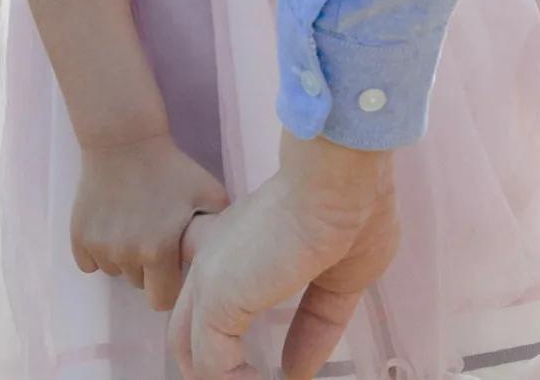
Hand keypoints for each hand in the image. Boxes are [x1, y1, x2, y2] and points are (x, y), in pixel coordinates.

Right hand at [71, 130, 229, 310]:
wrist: (124, 140)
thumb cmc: (170, 167)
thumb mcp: (208, 191)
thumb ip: (217, 227)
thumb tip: (226, 253)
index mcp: (158, 251)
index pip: (161, 300)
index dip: (168, 284)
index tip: (171, 265)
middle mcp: (126, 256)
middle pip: (138, 283)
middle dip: (147, 268)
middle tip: (153, 233)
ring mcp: (100, 248)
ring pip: (115, 271)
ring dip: (124, 256)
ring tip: (133, 221)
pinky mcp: (79, 239)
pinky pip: (89, 262)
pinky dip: (99, 250)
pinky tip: (111, 222)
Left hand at [169, 129, 397, 379]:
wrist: (341, 179)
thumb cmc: (352, 210)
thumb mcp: (342, 277)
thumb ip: (316, 322)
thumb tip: (298, 373)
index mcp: (244, 243)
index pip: (216, 295)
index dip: (230, 335)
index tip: (262, 370)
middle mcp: (216, 258)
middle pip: (187, 327)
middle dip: (214, 366)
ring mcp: (210, 277)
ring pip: (187, 349)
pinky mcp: (215, 299)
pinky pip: (209, 365)